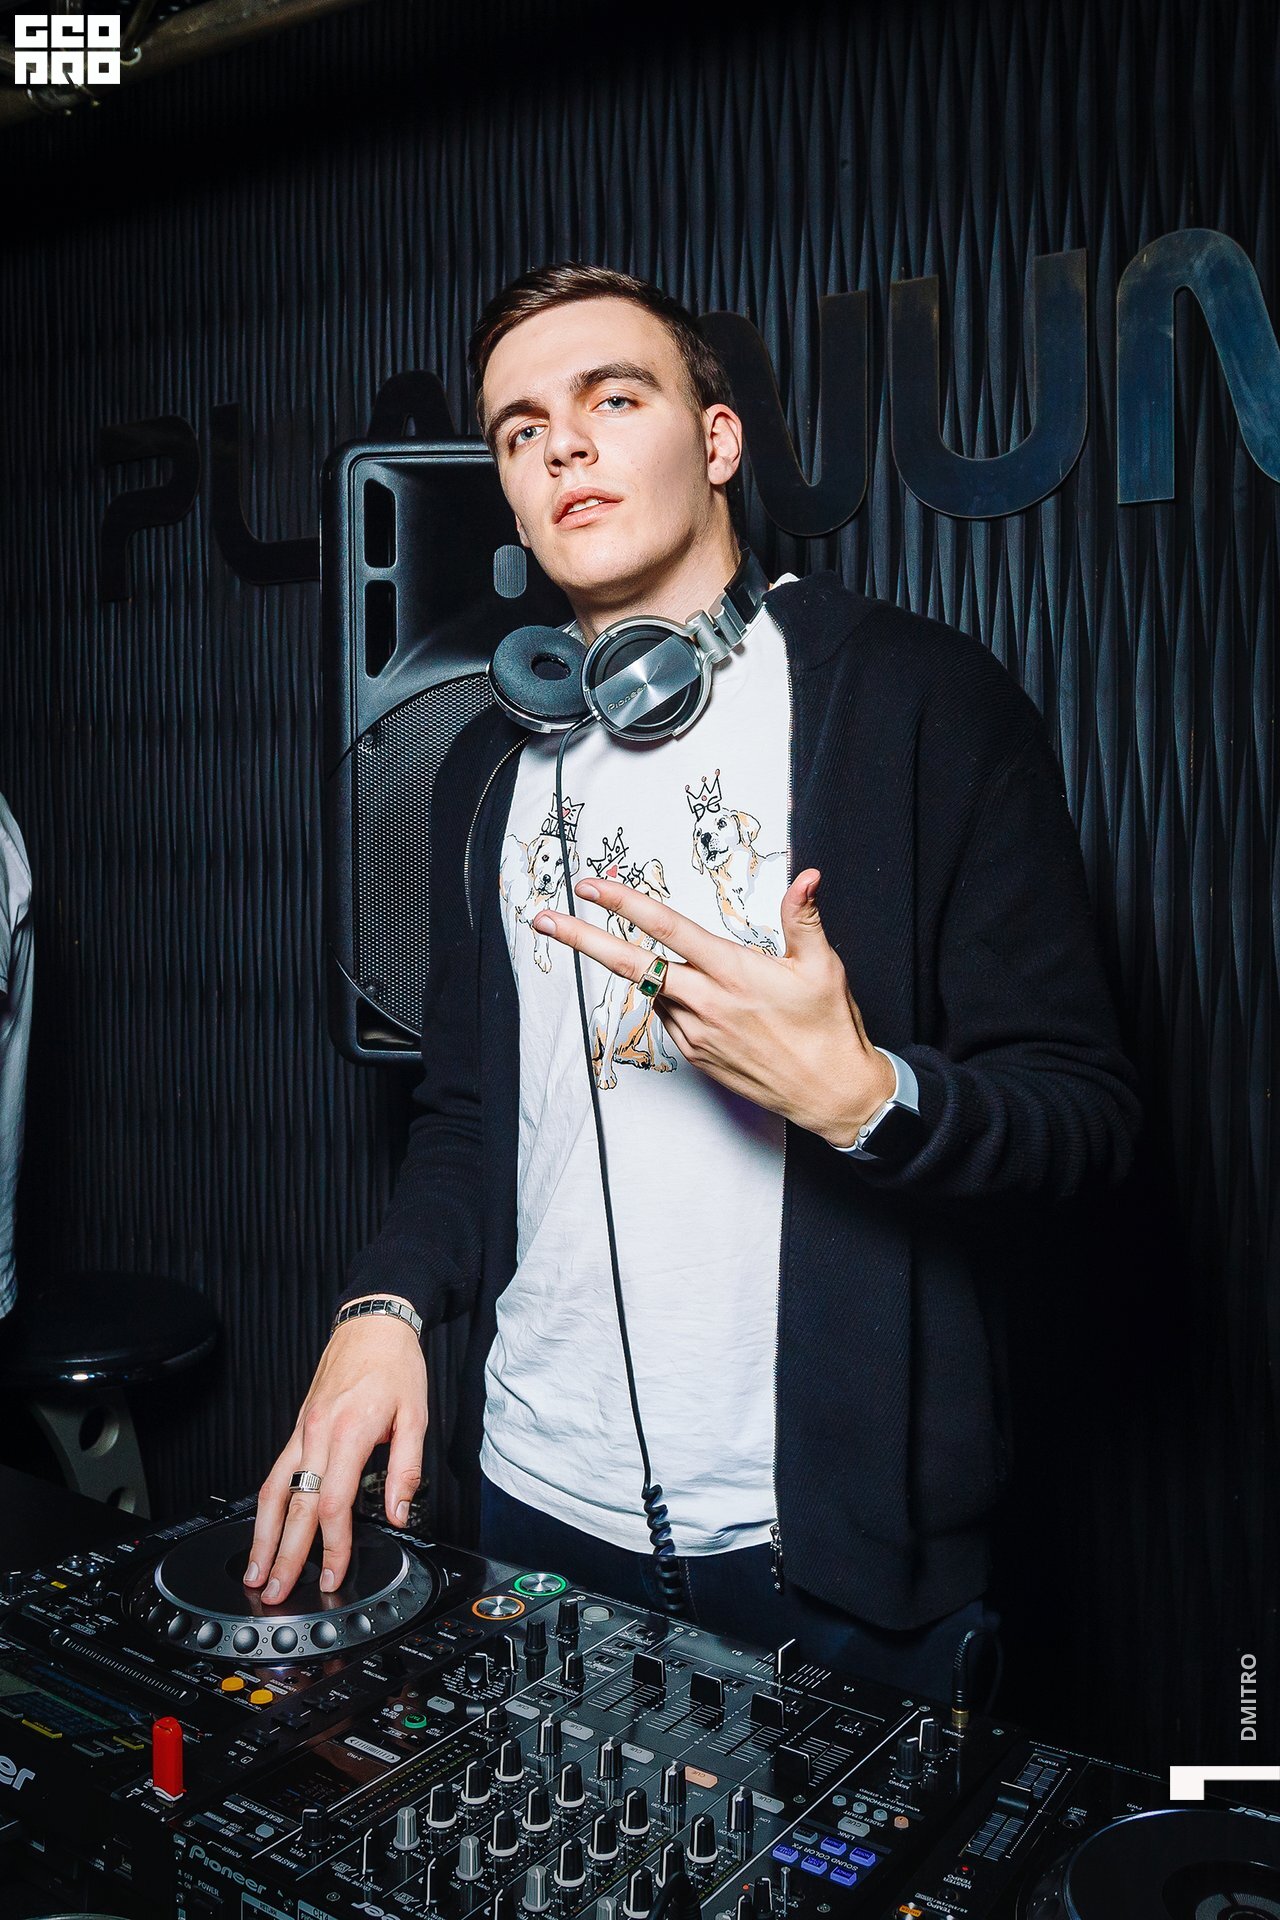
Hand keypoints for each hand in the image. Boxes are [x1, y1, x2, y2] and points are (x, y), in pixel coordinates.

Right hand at [243, 1302, 427, 1603]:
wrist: (373, 1322)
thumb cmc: (395, 1364)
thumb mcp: (416, 1415)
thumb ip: (406, 1469)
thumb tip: (399, 1513)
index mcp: (348, 1433)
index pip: (332, 1504)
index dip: (333, 1546)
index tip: (334, 1574)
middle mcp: (317, 1433)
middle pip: (294, 1506)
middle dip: (283, 1555)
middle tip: (272, 1590)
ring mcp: (302, 1430)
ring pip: (273, 1490)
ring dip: (261, 1534)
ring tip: (255, 1568)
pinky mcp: (299, 1426)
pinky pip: (276, 1470)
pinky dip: (266, 1504)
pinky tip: (263, 1525)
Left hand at [531, 867, 894, 1145]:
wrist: (831, 1094)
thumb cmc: (829, 1029)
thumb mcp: (823, 966)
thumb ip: (802, 918)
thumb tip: (807, 876)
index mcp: (734, 972)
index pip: (668, 928)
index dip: (626, 904)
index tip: (593, 887)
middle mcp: (707, 1002)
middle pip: (633, 965)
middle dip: (584, 939)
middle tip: (546, 919)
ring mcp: (696, 1033)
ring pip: (655, 993)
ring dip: (651, 974)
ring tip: (704, 977)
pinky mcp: (697, 1057)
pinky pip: (672, 1020)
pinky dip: (677, 1003)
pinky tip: (713, 1006)